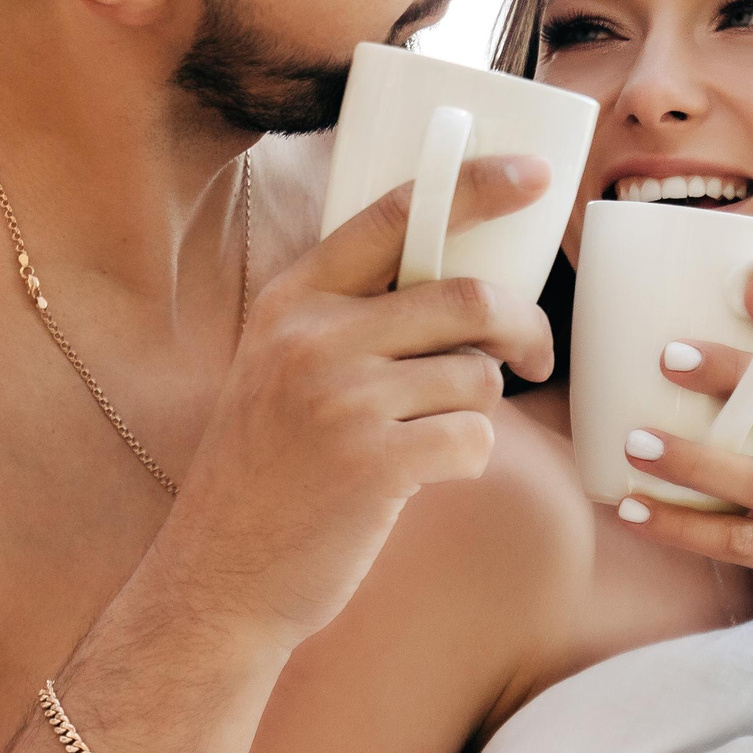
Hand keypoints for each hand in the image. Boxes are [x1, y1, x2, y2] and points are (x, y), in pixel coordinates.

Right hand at [162, 154, 553, 646]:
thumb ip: (348, 320)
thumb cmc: (268, 472)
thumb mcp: (280, 369)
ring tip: (430, 435)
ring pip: (478, 377)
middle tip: (531, 357)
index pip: (394, 216)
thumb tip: (464, 289)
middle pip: (467, 297)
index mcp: (291, 301)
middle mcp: (313, 338)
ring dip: (478, 409)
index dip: (472, 187)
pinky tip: (422, 477)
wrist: (219, 574)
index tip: (532, 178)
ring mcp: (343, 399)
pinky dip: (467, 460)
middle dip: (522, 327)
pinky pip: (475, 440)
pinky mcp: (375, 463)